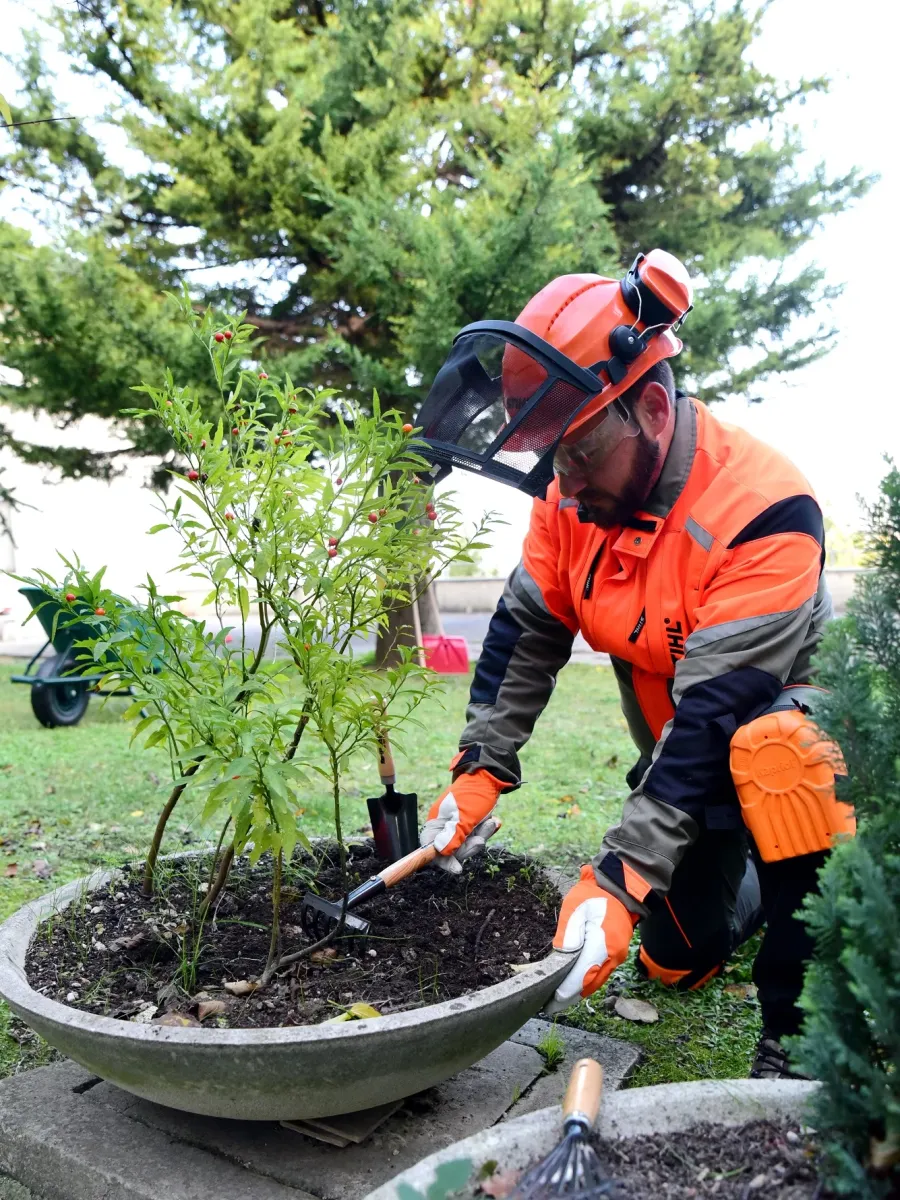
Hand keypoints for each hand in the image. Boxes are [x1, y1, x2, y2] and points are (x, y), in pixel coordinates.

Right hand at [420, 769, 505, 874]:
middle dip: (469, 846)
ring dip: (481, 835)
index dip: (442, 860)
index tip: (457, 868)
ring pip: (468, 843)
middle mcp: (445, 826)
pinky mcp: (471, 823)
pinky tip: (493, 821)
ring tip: (490, 822)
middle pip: (453, 850)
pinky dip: (486, 830)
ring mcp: (458, 824)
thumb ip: (453, 836)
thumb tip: (440, 853)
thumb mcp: (464, 817)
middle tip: (480, 839)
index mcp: (436, 823)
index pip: (432, 849)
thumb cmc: (474, 794)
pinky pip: (477, 835)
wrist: (490, 776)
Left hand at [544, 865, 637, 1015]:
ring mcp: (617, 957)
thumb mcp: (575, 909)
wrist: (620, 889)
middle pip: (590, 984)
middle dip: (570, 996)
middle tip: (550, 1004)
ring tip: (559, 997)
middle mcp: (613, 957)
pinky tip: (574, 983)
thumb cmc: (595, 896)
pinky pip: (601, 973)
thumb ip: (568, 934)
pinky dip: (587, 981)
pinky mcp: (617, 954)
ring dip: (579, 990)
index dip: (566, 992)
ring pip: (596, 981)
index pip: (582, 977)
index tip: (551, 1002)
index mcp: (602, 946)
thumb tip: (562, 956)